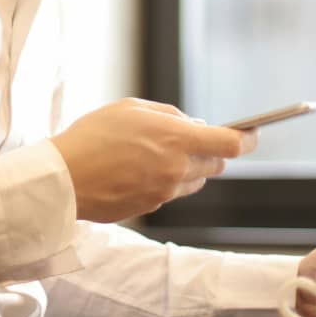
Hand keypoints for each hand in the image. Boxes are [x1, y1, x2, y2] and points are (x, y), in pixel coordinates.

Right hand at [50, 98, 255, 222]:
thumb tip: (194, 125)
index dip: (248, 138)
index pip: (231, 144)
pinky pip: (171, 193)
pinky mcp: (151, 208)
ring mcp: (165, 193)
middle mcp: (177, 170)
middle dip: (210, 151)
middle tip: (188, 138)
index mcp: (177, 140)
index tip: (252, 133)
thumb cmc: (93, 136)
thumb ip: (170, 115)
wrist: (62, 179)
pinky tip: (138, 170)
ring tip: (155, 154)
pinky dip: (165, 181)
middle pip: (216, 164)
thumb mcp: (132, 108)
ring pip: (194, 181)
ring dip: (188, 168)